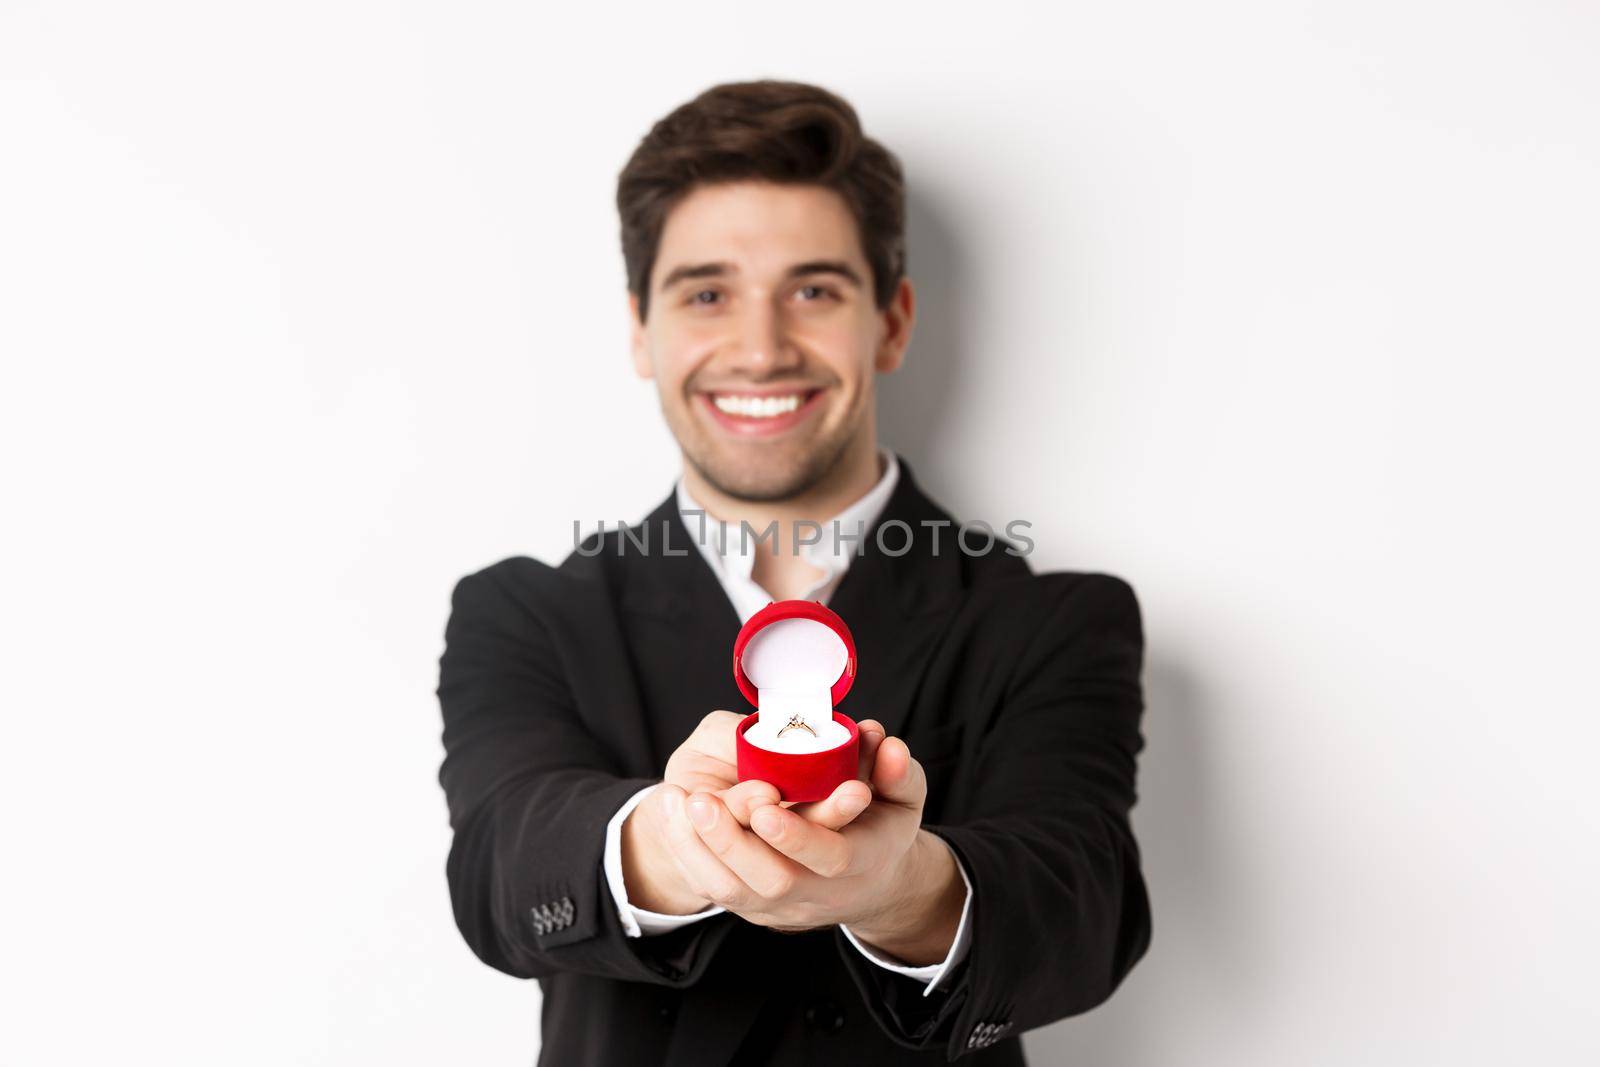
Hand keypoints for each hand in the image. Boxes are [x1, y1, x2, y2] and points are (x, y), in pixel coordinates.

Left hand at [677, 731, 965, 965]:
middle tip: (699, 800)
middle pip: (771, 881)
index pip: (829, 857)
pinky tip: (671, 814)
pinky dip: (687, 854)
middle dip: (732, 842)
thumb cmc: (881, 827)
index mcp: (861, 861)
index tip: (764, 804)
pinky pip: (714, 890)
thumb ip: (898, 768)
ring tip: (673, 799)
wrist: (867, 884)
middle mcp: (819, 893)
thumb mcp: (903, 797)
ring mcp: (783, 908)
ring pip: (733, 890)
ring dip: (697, 846)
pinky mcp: (754, 909)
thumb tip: (881, 739)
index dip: (796, 835)